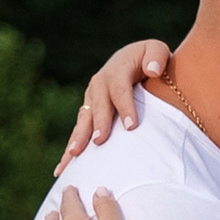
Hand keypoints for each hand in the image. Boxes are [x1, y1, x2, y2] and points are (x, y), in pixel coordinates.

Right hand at [61, 39, 172, 165]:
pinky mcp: (88, 113)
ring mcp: (91, 100)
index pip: (119, 88)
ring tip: (74, 154)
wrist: (135, 62)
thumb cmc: (151, 61)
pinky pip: (78, 131)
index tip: (131, 127)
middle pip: (98, 105)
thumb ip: (156, 57)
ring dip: (79, 136)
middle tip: (99, 141)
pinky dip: (70, 148)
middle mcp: (99, 84)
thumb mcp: (157, 51)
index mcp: (116, 69)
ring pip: (83, 119)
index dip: (125, 106)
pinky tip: (62, 168)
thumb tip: (154, 70)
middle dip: (98, 123)